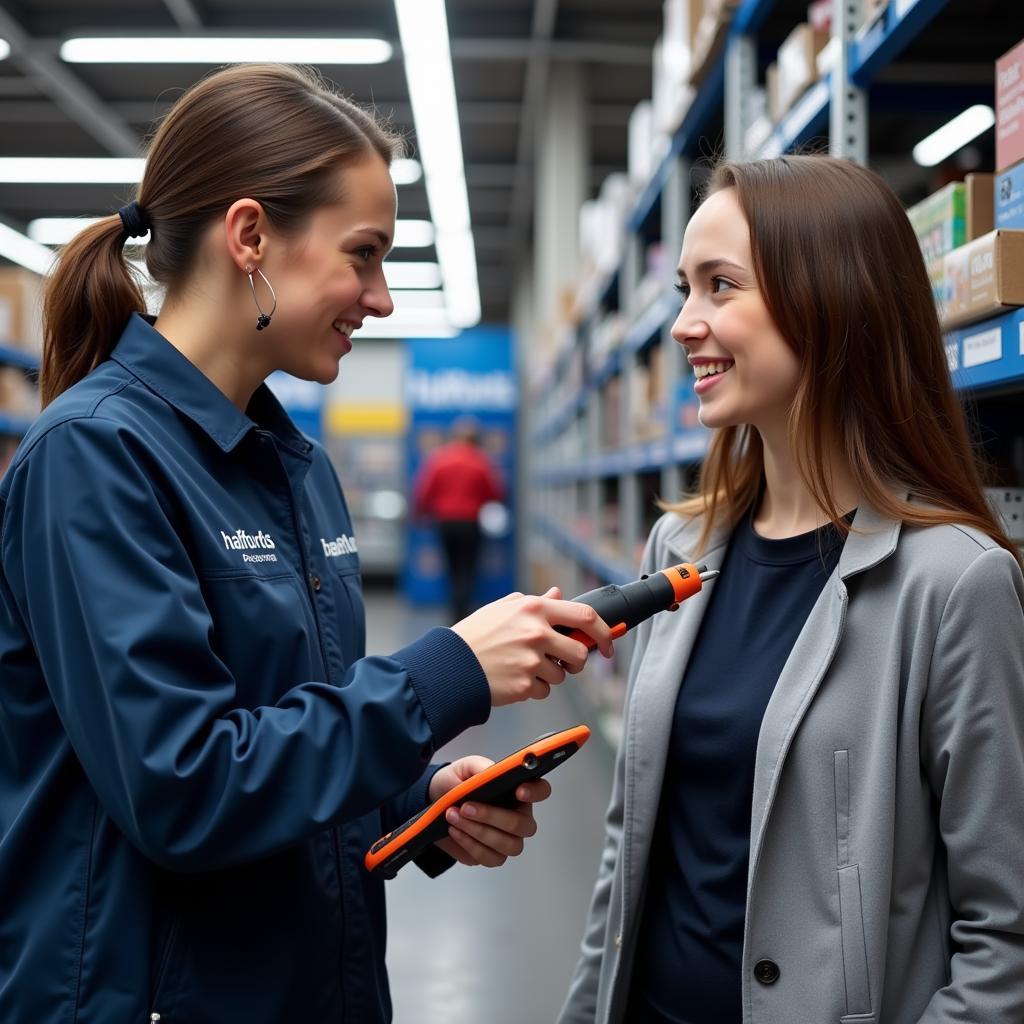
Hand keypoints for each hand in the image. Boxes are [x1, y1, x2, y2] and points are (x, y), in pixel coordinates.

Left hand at [428, 756, 551, 866]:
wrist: (436, 801)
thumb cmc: (457, 782)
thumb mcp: (466, 767)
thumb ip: (481, 767)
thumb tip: (492, 773)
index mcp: (519, 791)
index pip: (541, 791)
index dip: (535, 792)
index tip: (518, 791)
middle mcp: (519, 817)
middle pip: (523, 825)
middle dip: (493, 816)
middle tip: (467, 807)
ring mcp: (507, 839)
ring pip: (509, 845)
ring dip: (479, 832)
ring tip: (455, 817)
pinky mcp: (491, 855)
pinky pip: (489, 857)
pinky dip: (469, 844)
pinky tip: (455, 830)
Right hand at [451, 587, 614, 705]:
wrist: (450, 665)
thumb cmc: (475, 636)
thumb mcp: (503, 608)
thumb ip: (535, 601)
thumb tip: (558, 595)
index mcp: (534, 608)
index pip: (585, 616)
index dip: (603, 631)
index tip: (607, 642)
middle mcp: (536, 632)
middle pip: (580, 652)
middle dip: (577, 663)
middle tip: (566, 664)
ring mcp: (532, 660)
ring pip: (561, 676)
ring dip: (549, 676)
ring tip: (523, 667)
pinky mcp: (525, 685)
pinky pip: (543, 691)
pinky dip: (533, 689)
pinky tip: (514, 678)